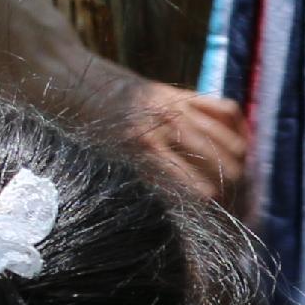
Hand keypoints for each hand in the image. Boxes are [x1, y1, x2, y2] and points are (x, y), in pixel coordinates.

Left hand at [33, 44, 247, 208]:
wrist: (60, 76)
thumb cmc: (72, 129)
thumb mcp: (100, 165)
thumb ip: (139, 186)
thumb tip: (173, 215)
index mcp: (143, 152)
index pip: (203, 192)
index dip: (219, 214)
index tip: (225, 228)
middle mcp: (166, 128)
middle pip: (226, 169)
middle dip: (239, 195)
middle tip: (240, 213)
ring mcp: (177, 107)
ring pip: (232, 142)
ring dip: (243, 168)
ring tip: (242, 188)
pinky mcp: (180, 92)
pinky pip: (226, 111)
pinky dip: (239, 130)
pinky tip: (238, 148)